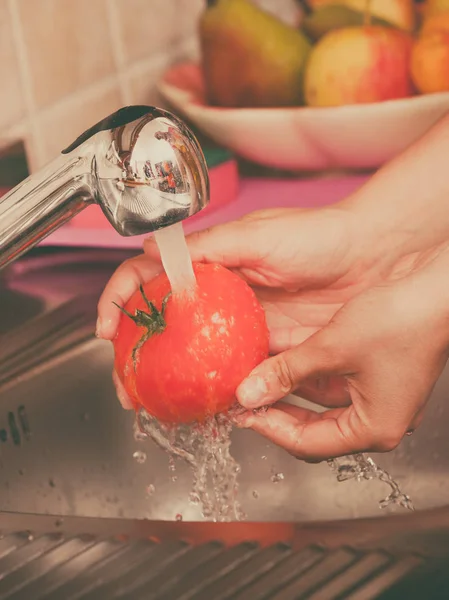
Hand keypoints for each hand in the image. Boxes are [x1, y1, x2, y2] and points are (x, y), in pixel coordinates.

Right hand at [98, 207, 428, 410]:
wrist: (373, 260)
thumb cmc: (320, 236)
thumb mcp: (257, 235)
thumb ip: (206, 247)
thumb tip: (151, 251)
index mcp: (210, 265)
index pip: (150, 280)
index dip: (120, 301)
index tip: (107, 327)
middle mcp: (219, 298)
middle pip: (163, 327)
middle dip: (134, 354)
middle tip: (124, 381)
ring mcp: (240, 327)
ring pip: (192, 356)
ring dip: (167, 380)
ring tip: (151, 402)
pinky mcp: (267, 351)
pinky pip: (231, 374)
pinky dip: (211, 390)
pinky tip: (197, 405)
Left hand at [233, 244, 448, 459]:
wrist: (439, 291)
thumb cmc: (402, 321)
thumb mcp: (332, 348)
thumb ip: (286, 372)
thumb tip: (250, 393)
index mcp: (374, 429)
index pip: (306, 444)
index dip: (268, 429)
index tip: (242, 414)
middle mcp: (379, 421)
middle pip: (313, 430)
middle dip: (277, 413)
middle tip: (246, 399)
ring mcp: (379, 400)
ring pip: (321, 406)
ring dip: (290, 391)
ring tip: (258, 379)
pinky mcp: (377, 379)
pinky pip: (334, 386)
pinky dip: (308, 376)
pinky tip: (284, 361)